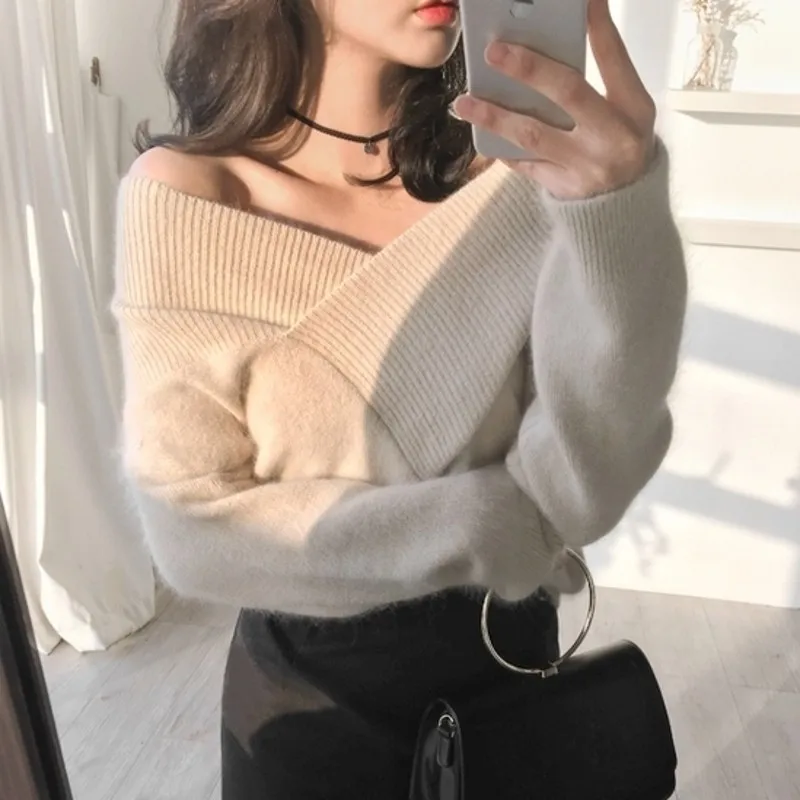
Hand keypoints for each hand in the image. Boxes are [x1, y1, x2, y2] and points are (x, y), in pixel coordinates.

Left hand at [452, 0, 655, 199]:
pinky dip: (502, 147)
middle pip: (568, 94)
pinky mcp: (562, 189)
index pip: (613, 60)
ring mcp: (585, 167)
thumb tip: (580, 15)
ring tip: (464, 102)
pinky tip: (480, 133)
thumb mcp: (627, 106)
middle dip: (529, 69)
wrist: (625, 206)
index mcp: (633, 109)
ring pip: (534, 136)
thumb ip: (605, 68)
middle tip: (493, 51)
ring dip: (495, 116)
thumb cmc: (622, 143)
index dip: (597, 29)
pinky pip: (524, 165)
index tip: (581, 0)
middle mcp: (611, 137)